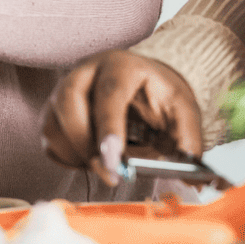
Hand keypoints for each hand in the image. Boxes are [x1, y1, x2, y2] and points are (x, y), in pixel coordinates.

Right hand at [40, 49, 203, 186]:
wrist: (143, 82)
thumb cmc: (159, 94)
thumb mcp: (182, 110)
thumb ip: (189, 141)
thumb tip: (195, 178)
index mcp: (121, 65)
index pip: (109, 93)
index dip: (109, 127)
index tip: (114, 160)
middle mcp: (86, 72)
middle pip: (68, 102)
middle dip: (86, 144)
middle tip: (111, 172)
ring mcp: (64, 88)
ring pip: (53, 124)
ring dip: (77, 153)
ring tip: (106, 163)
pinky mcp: (53, 109)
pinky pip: (49, 139)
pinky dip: (67, 156)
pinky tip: (91, 157)